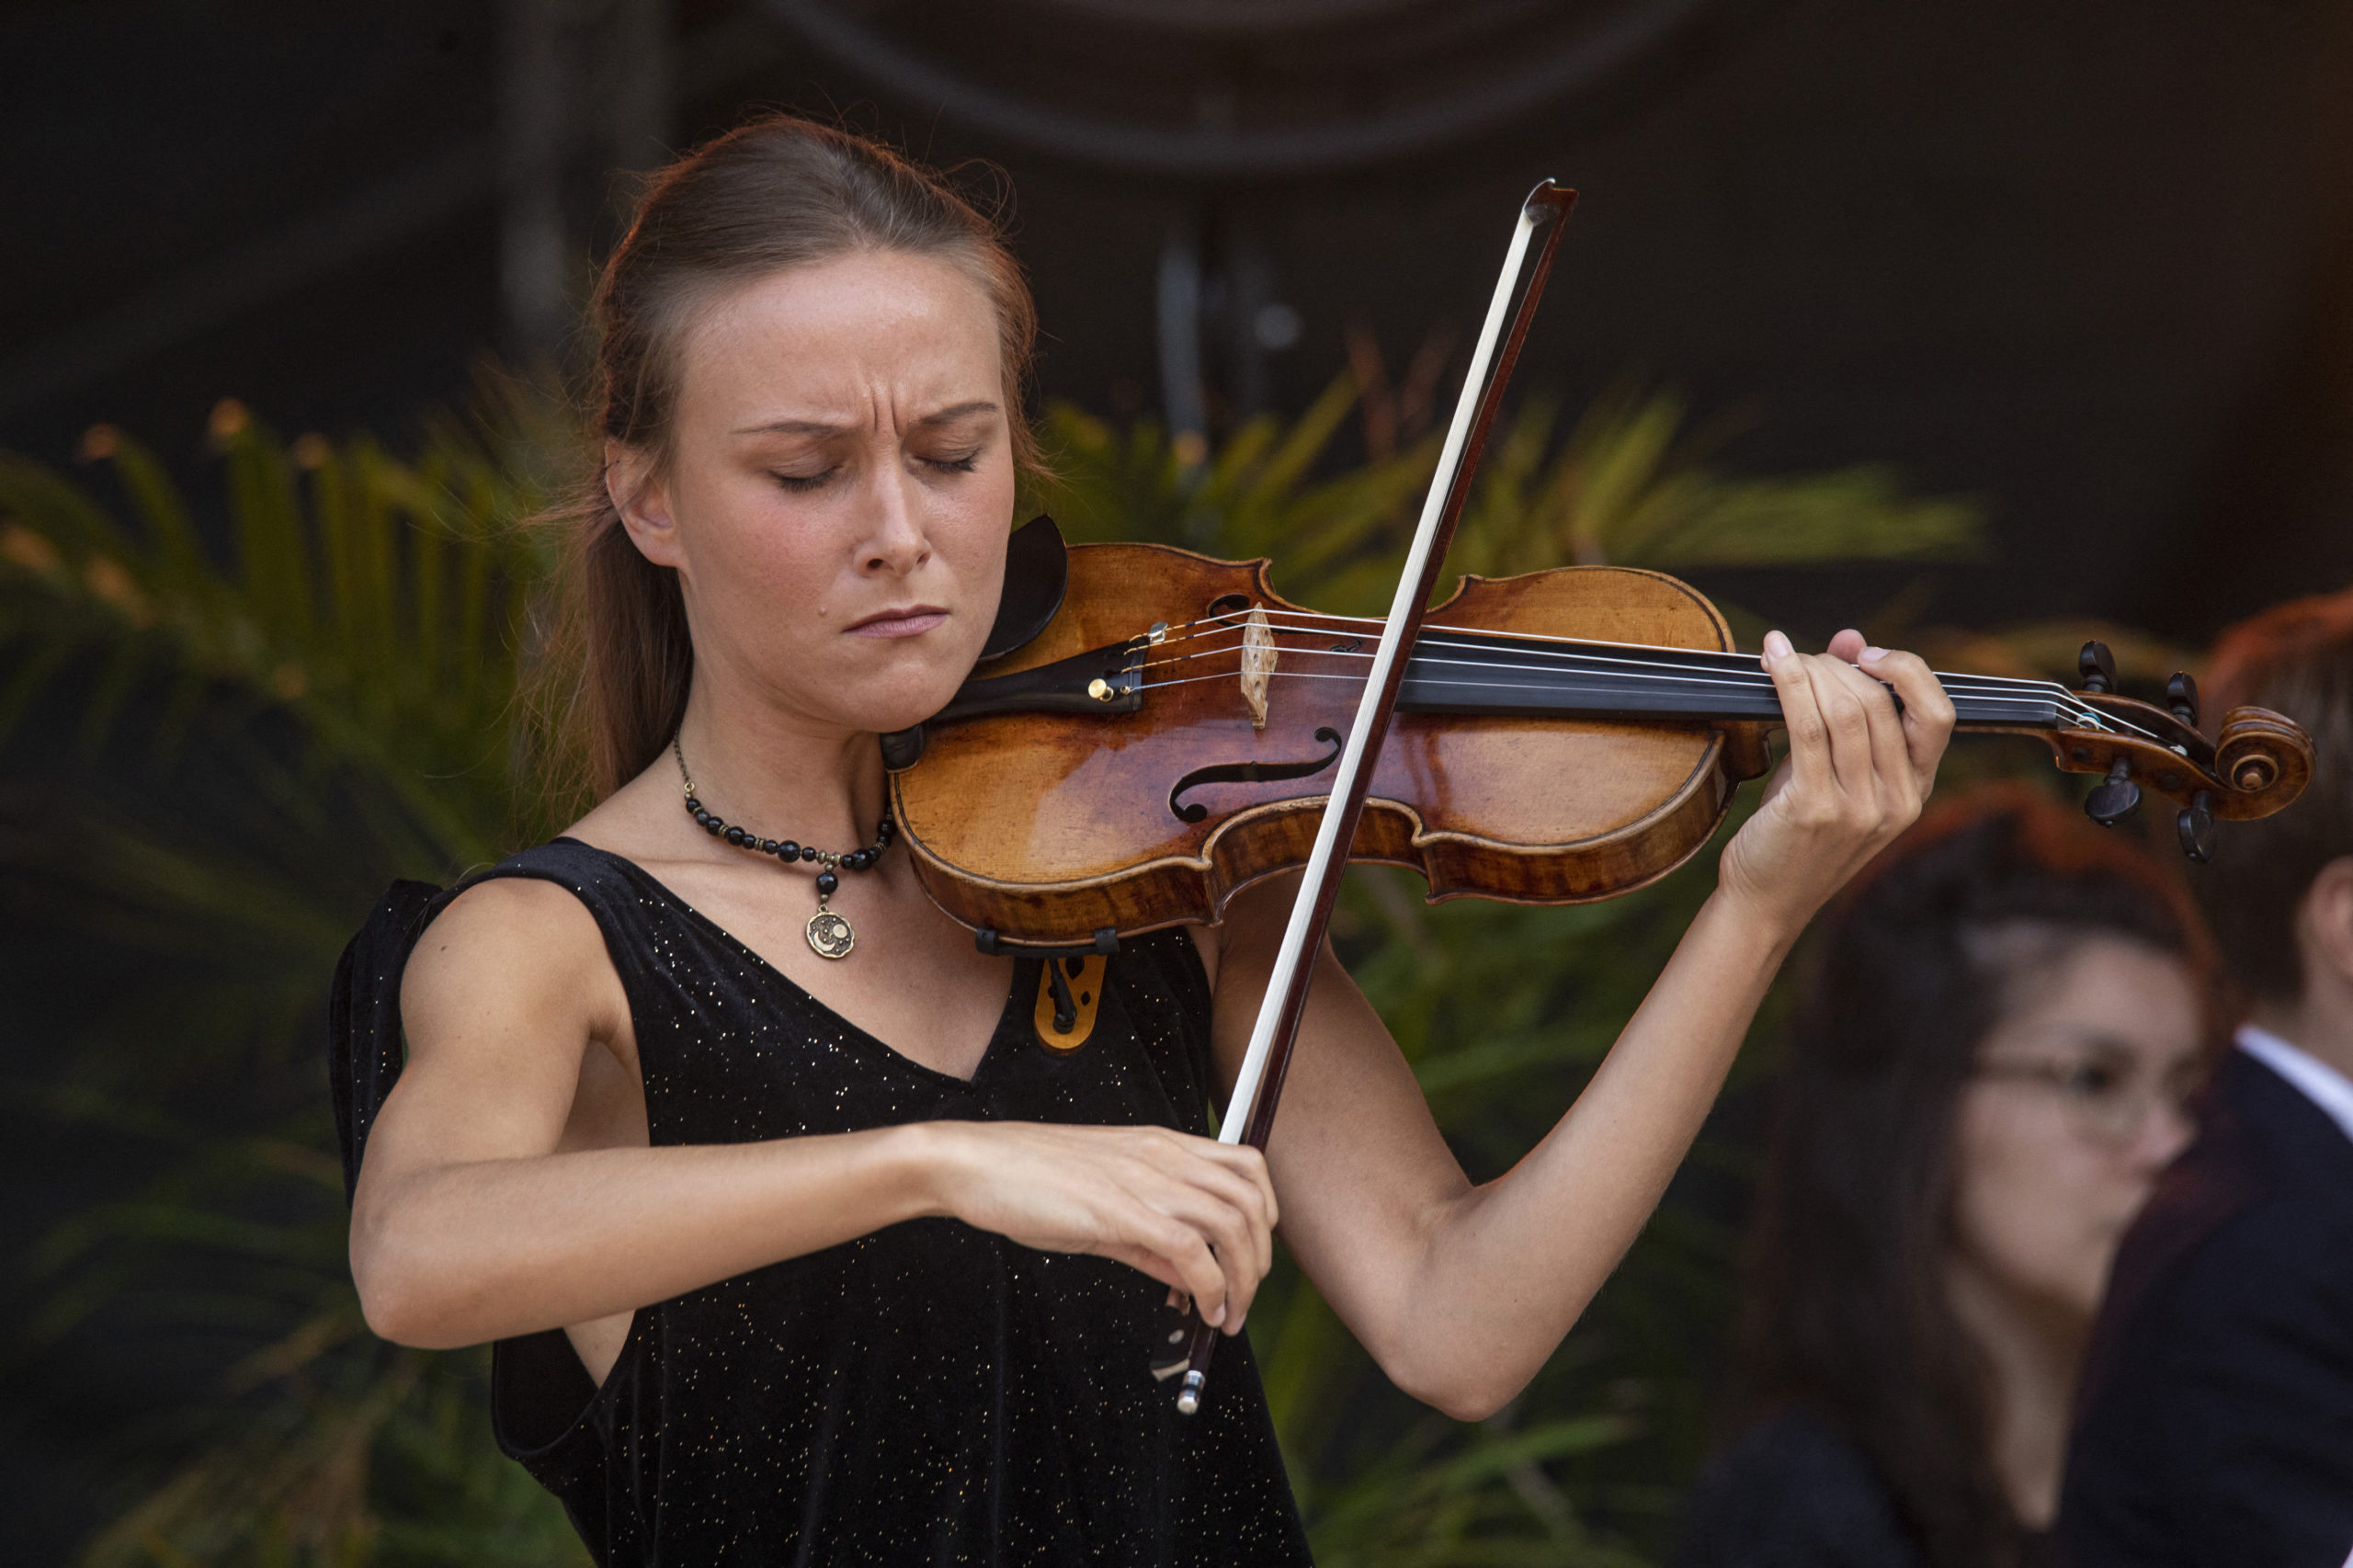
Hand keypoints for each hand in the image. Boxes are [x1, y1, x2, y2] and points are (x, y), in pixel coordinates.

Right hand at [925, 1121, 1276, 1332]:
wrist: (976, 1164)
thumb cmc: (1030, 1181)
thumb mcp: (1104, 1206)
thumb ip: (1152, 1241)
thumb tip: (1192, 1278)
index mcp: (1162, 1146)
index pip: (1246, 1166)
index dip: (1266, 1215)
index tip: (1252, 1257)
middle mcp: (1163, 1156)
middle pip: (1250, 1201)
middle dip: (1259, 1260)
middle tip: (1241, 1301)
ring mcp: (1144, 1179)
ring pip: (1231, 1224)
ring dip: (1241, 1280)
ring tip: (1225, 1316)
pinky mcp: (1120, 1210)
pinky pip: (1190, 1249)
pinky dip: (1208, 1286)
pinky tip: (1199, 1310)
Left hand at [1716, 628, 1953, 936]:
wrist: (1766, 903)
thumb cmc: (1796, 834)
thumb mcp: (1831, 770)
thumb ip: (1846, 709)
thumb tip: (1850, 639)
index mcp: (1915, 790)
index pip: (1938, 714)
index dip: (1907, 671)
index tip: (1866, 653)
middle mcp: (1897, 801)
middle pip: (1880, 703)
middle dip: (1835, 666)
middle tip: (1799, 657)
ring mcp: (1860, 809)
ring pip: (1846, 710)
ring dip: (1809, 671)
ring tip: (1780, 658)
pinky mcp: (1815, 810)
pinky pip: (1808, 727)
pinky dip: (1788, 683)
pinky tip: (1772, 661)